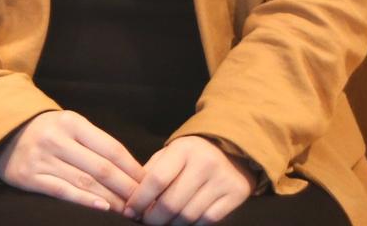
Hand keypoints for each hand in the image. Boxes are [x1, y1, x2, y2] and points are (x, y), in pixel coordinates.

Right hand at [0, 109, 145, 212]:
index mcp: (72, 122)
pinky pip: (62, 191)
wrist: (3, 132)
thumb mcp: (70, 125)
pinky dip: (84, 201)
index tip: (148, 183)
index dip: (133, 168)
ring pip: (86, 182)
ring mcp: (42, 158)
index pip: (111, 148)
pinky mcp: (30, 176)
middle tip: (143, 203)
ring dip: (112, 199)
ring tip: (128, 211)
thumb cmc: (46, 131)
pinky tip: (103, 208)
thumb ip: (95, 142)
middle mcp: (57, 138)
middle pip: (102, 168)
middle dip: (127, 188)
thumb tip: (131, 169)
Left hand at [124, 136, 253, 224]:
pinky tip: (182, 222)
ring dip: (171, 225)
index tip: (130, 211)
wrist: (232, 149)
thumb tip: (131, 201)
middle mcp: (205, 163)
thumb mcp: (170, 155)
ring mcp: (222, 180)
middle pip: (171, 203)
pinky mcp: (235, 194)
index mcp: (183, 149)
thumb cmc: (191, 155)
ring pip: (188, 216)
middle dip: (153, 218)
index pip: (156, 180)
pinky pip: (207, 221)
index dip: (140, 200)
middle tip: (145, 221)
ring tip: (162, 222)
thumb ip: (151, 173)